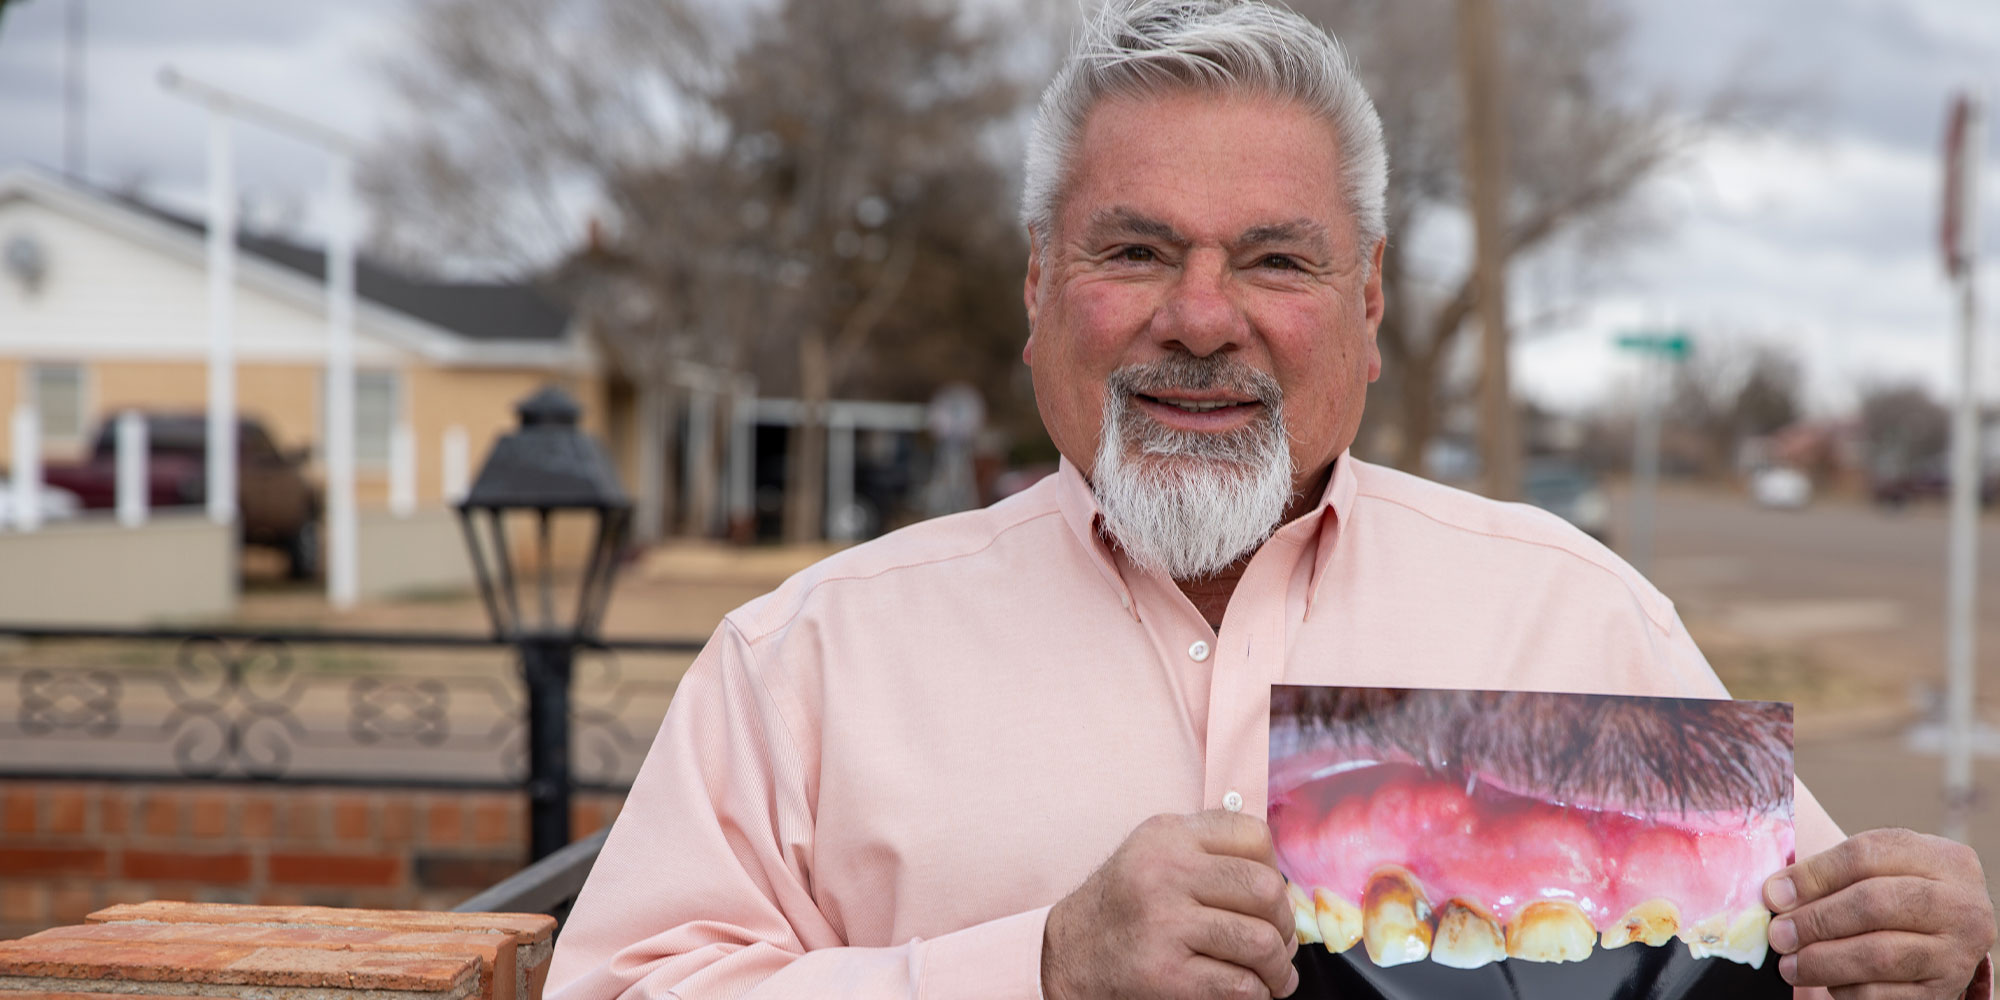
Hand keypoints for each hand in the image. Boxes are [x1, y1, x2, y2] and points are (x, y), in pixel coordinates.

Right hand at [1042, 811, 1298, 999]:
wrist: (1067, 956)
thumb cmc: (1125, 906)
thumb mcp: (1156, 853)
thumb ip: (1210, 848)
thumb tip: (1282, 884)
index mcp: (1168, 835)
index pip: (1254, 836)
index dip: (1273, 871)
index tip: (1265, 899)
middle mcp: (1164, 872)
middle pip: (1266, 890)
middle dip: (1284, 925)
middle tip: (1279, 944)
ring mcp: (1163, 923)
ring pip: (1261, 942)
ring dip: (1277, 968)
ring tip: (1272, 975)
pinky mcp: (1163, 974)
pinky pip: (1240, 985)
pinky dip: (1255, 994)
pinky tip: (1247, 991)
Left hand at [1764, 827, 1995, 997]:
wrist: (1952, 934)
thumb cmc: (1901, 891)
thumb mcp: (1883, 866)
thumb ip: (1833, 873)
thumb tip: (1777, 895)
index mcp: (1942, 859)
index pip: (1865, 856)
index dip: (1812, 875)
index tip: (1773, 895)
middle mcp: (1960, 904)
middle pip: (1874, 904)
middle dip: (1815, 921)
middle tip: (1778, 935)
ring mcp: (1957, 951)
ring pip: (1879, 955)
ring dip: (1823, 961)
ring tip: (1790, 965)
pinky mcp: (1945, 991)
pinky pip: (1885, 995)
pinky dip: (1847, 989)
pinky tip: (1828, 981)